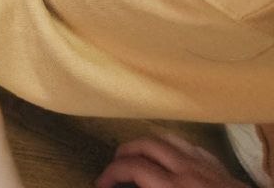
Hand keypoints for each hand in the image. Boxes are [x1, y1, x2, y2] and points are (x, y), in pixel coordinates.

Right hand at [96, 136, 248, 187]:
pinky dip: (174, 147)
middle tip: (115, 167)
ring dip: (147, 144)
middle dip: (124, 152)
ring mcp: (206, 165)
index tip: (100, 183)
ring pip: (168, 139)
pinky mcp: (221, 167)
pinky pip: (192, 147)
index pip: (131, 167)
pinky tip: (172, 157)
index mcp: (172, 186)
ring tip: (138, 156)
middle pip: (145, 144)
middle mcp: (187, 169)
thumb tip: (126, 186)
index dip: (109, 173)